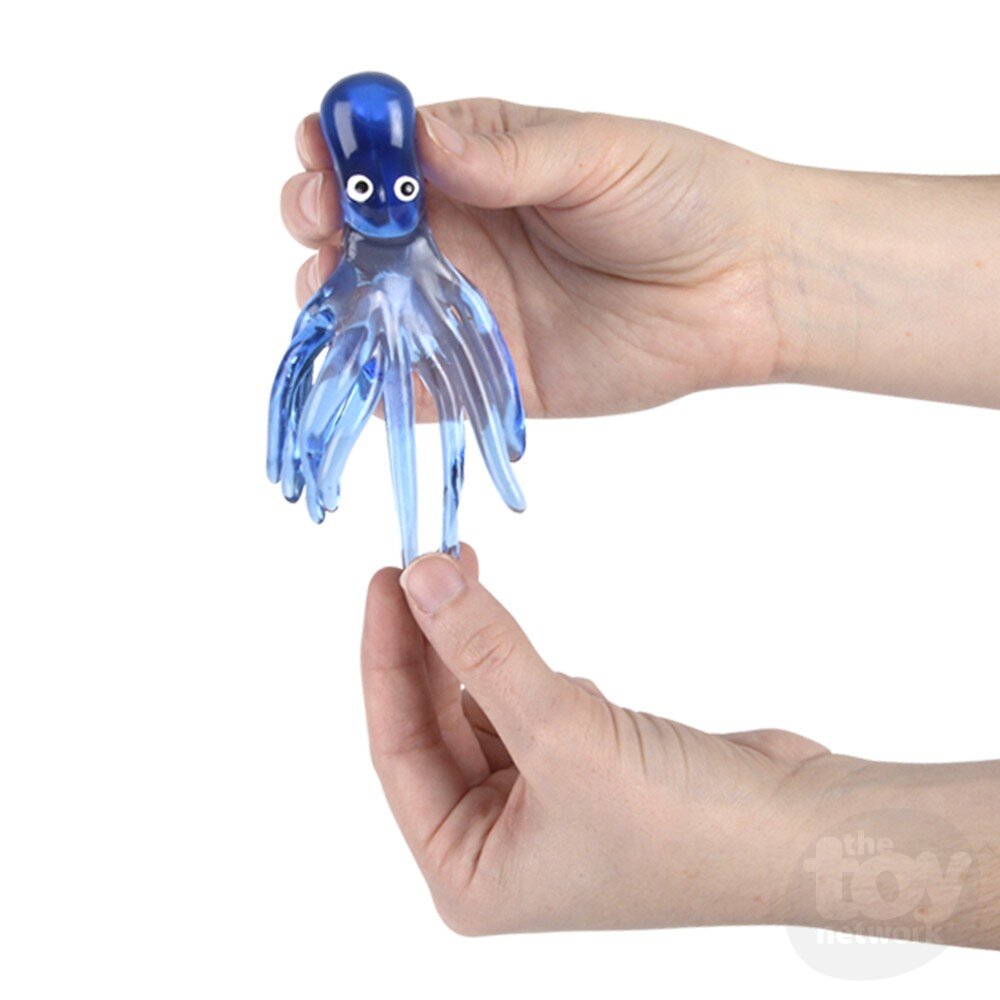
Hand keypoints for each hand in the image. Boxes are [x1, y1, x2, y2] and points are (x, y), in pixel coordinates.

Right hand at [282, 101, 782, 417]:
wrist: (744, 286)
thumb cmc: (680, 196)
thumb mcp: (594, 154)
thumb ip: (506, 157)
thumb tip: (421, 143)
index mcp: (475, 164)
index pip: (382, 154)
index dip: (341, 151)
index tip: (320, 152)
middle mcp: (460, 235)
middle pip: (357, 231)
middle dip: (319, 222)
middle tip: (321, 224)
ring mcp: (469, 306)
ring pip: (373, 307)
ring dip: (337, 301)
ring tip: (331, 292)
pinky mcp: (491, 372)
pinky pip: (421, 384)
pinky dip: (383, 384)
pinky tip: (366, 373)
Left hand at [361, 544, 832, 932]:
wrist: (801, 829)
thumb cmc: (686, 825)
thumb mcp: (562, 731)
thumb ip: (484, 650)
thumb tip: (422, 576)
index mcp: (467, 871)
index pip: (397, 747)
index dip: (385, 657)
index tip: (387, 579)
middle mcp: (493, 846)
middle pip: (434, 721)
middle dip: (430, 640)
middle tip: (426, 561)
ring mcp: (538, 808)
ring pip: (480, 706)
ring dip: (479, 647)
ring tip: (472, 577)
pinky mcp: (579, 771)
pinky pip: (525, 705)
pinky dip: (529, 671)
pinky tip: (553, 665)